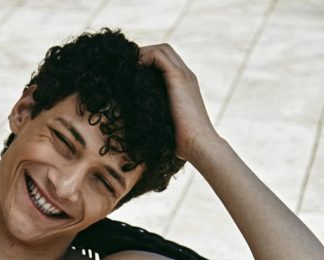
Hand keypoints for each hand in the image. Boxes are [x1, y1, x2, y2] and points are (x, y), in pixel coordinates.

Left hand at [138, 43, 217, 162]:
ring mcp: (184, 75)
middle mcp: (186, 76)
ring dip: (142, 54)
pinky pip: (159, 56)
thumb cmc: (181, 143)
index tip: (131, 74)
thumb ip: (156, 118)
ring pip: (161, 50)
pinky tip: (132, 68)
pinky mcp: (178, 78)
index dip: (148, 63)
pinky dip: (144, 57)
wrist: (198, 144)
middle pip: (164, 51)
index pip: (166, 63)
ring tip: (127, 66)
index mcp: (184, 86)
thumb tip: (136, 125)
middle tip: (126, 67)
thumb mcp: (165, 125)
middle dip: (144, 55)